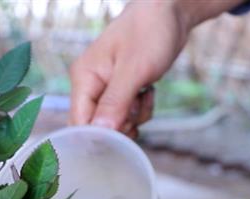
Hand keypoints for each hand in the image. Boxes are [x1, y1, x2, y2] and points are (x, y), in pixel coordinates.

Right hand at [69, 1, 188, 134]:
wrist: (170, 13)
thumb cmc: (149, 31)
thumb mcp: (134, 69)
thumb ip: (116, 102)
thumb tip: (100, 133)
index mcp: (84, 77)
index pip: (79, 121)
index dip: (99, 134)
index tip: (124, 130)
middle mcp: (89, 85)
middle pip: (95, 126)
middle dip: (119, 126)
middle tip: (137, 110)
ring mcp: (104, 89)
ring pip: (113, 123)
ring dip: (134, 118)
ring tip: (145, 96)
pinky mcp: (120, 92)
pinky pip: (125, 115)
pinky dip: (140, 111)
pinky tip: (148, 93)